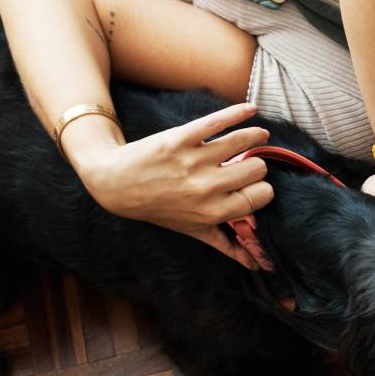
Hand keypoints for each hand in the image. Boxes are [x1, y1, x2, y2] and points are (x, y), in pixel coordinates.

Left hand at [65, 102, 271, 268]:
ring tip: (258, 135)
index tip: (253, 185)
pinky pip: (218, 121)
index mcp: (212, 212)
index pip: (260, 196)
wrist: (114, 183)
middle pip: (256, 169)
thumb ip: (225, 245)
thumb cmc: (157, 208)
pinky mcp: (181, 138)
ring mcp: (193, 160)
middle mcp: (206, 187)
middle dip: (254, 166)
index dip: (260, 189)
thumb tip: (256, 265)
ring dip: (254, 137)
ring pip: (244, 142)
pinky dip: (238, 113)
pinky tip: (251, 110)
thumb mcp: (191, 229)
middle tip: (246, 165)